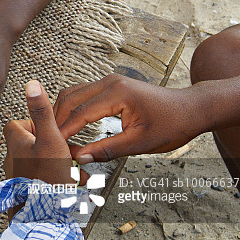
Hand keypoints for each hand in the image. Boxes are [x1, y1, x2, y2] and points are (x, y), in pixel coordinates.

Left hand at [3, 80, 86, 185]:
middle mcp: (14, 159)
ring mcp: (20, 177)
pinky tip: (76, 184)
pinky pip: (45, 180)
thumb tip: (31, 84)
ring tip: (78, 170)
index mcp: (16, 143)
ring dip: (62, 164)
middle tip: (71, 151)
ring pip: (43, 162)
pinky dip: (60, 180)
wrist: (44, 220)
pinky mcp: (28, 192)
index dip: (35, 123)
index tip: (51, 127)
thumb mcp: (50, 139)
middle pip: (34, 143)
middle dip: (56, 146)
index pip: (17, 124)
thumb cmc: (46, 180)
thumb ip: (42, 112)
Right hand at [54, 74, 199, 162]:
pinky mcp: (109, 85)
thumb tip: (79, 158)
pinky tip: (66, 125)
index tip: (52, 150)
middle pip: (69, 100)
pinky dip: (70, 108)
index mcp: (117, 94)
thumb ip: (108, 150)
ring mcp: (108, 81)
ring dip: (60, 114)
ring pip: (72, 94)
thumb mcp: (141, 143)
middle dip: (56, 122)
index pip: (79, 114)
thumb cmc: (172, 125)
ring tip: (54, 136)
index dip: (63, 133)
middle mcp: (109, 82)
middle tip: (48, 144)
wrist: (191, 108)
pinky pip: (81, 94)